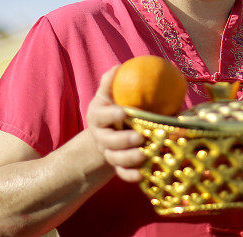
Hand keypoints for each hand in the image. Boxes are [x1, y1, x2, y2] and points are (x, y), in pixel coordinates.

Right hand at [86, 65, 146, 181]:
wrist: (111, 130)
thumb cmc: (115, 105)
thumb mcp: (110, 94)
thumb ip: (112, 82)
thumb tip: (119, 66)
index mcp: (99, 116)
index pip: (100, 116)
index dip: (110, 115)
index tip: (124, 112)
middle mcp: (101, 136)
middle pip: (107, 141)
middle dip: (122, 140)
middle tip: (139, 137)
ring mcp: (108, 152)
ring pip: (114, 158)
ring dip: (128, 158)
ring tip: (143, 155)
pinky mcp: (117, 165)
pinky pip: (121, 173)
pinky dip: (130, 175)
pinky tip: (142, 175)